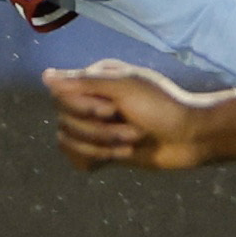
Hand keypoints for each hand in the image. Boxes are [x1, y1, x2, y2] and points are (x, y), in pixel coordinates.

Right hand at [43, 61, 214, 171]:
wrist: (190, 137)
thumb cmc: (162, 106)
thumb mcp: (125, 86)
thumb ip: (83, 81)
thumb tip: (45, 76)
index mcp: (96, 80)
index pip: (62, 96)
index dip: (82, 108)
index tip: (112, 110)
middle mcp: (92, 101)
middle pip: (65, 121)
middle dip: (99, 131)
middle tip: (132, 130)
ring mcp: (97, 127)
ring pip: (69, 142)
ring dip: (102, 146)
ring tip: (131, 143)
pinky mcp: (103, 150)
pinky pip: (77, 158)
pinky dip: (95, 160)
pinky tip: (120, 157)